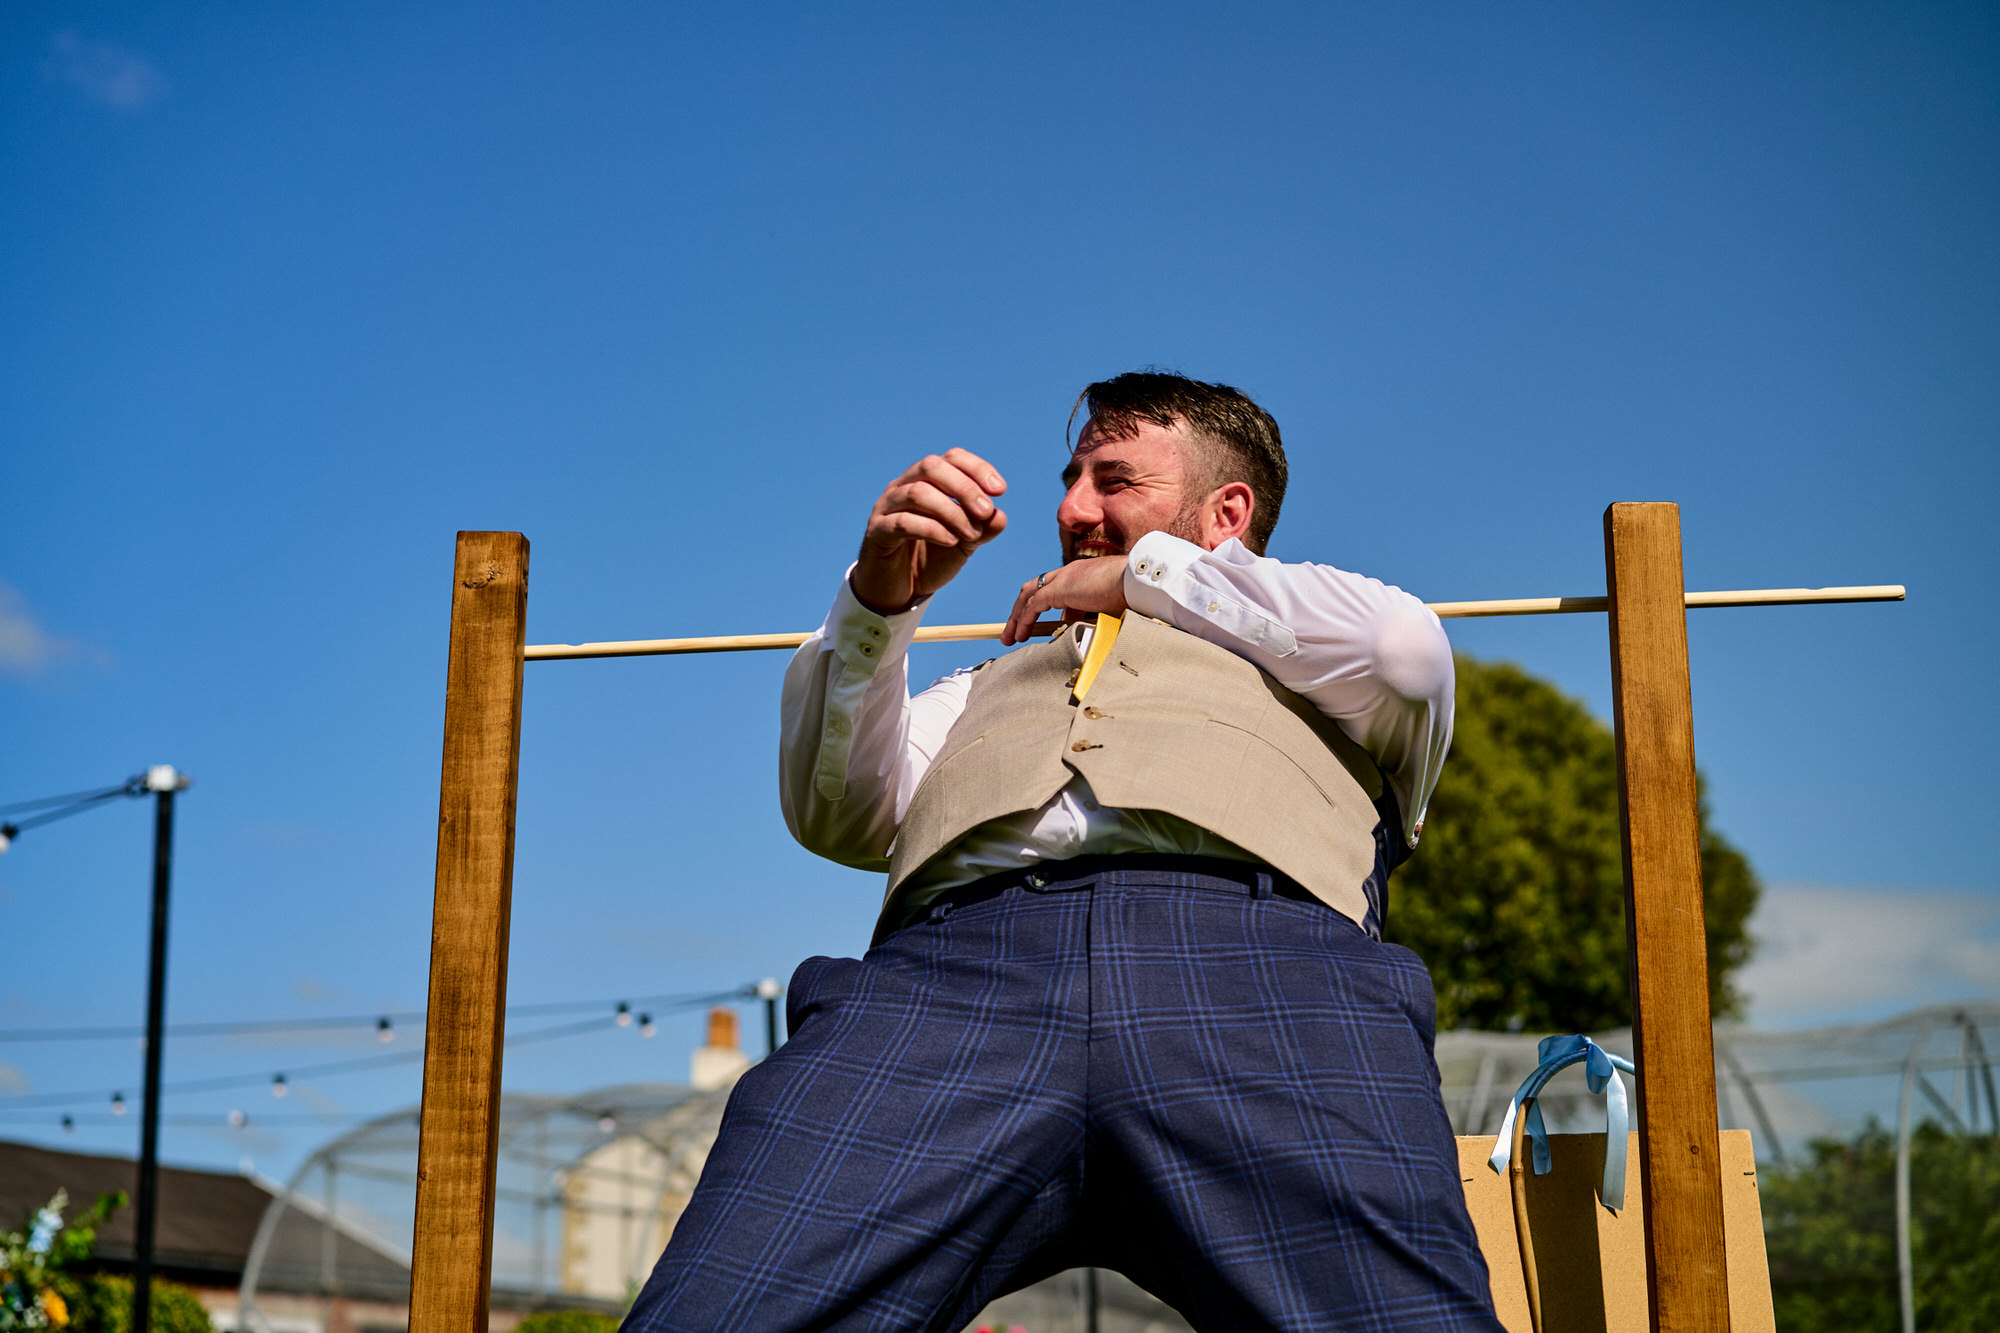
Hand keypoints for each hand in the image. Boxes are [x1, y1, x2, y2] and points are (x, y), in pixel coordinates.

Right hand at [851, 449, 1008, 613]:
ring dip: (951, 511)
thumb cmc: (931, 559)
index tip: (1000, 490)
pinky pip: (903, 522)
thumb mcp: (964, 544)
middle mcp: (903, 486)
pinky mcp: (877, 532)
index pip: (952, 458)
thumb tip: (1000, 516)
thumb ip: (983, 530)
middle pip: (932, 466)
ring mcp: (886, 507)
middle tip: (986, 511)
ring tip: (971, 533)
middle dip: (964, 487)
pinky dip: (932, 529)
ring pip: (918, 493)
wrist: (900, 590)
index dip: (977, 469)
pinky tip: (950, 541)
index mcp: (926, 481)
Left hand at [1001, 556, 1127, 644]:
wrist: (1137, 581)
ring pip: (1029, 595)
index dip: (1043, 604)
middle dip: (1021, 609)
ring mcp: (1063, 578)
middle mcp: (1068, 572)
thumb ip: (1092, 614)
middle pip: (1035, 587)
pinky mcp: (1060, 589)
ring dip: (1017, 617)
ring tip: (1010, 637)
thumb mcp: (1108, 606)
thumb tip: (1081, 628)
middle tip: (1014, 629)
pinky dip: (1024, 620)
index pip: (1055, 587)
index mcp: (1081, 574)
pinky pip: (1034, 606)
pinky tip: (1021, 634)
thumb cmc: (1132, 595)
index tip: (1040, 624)